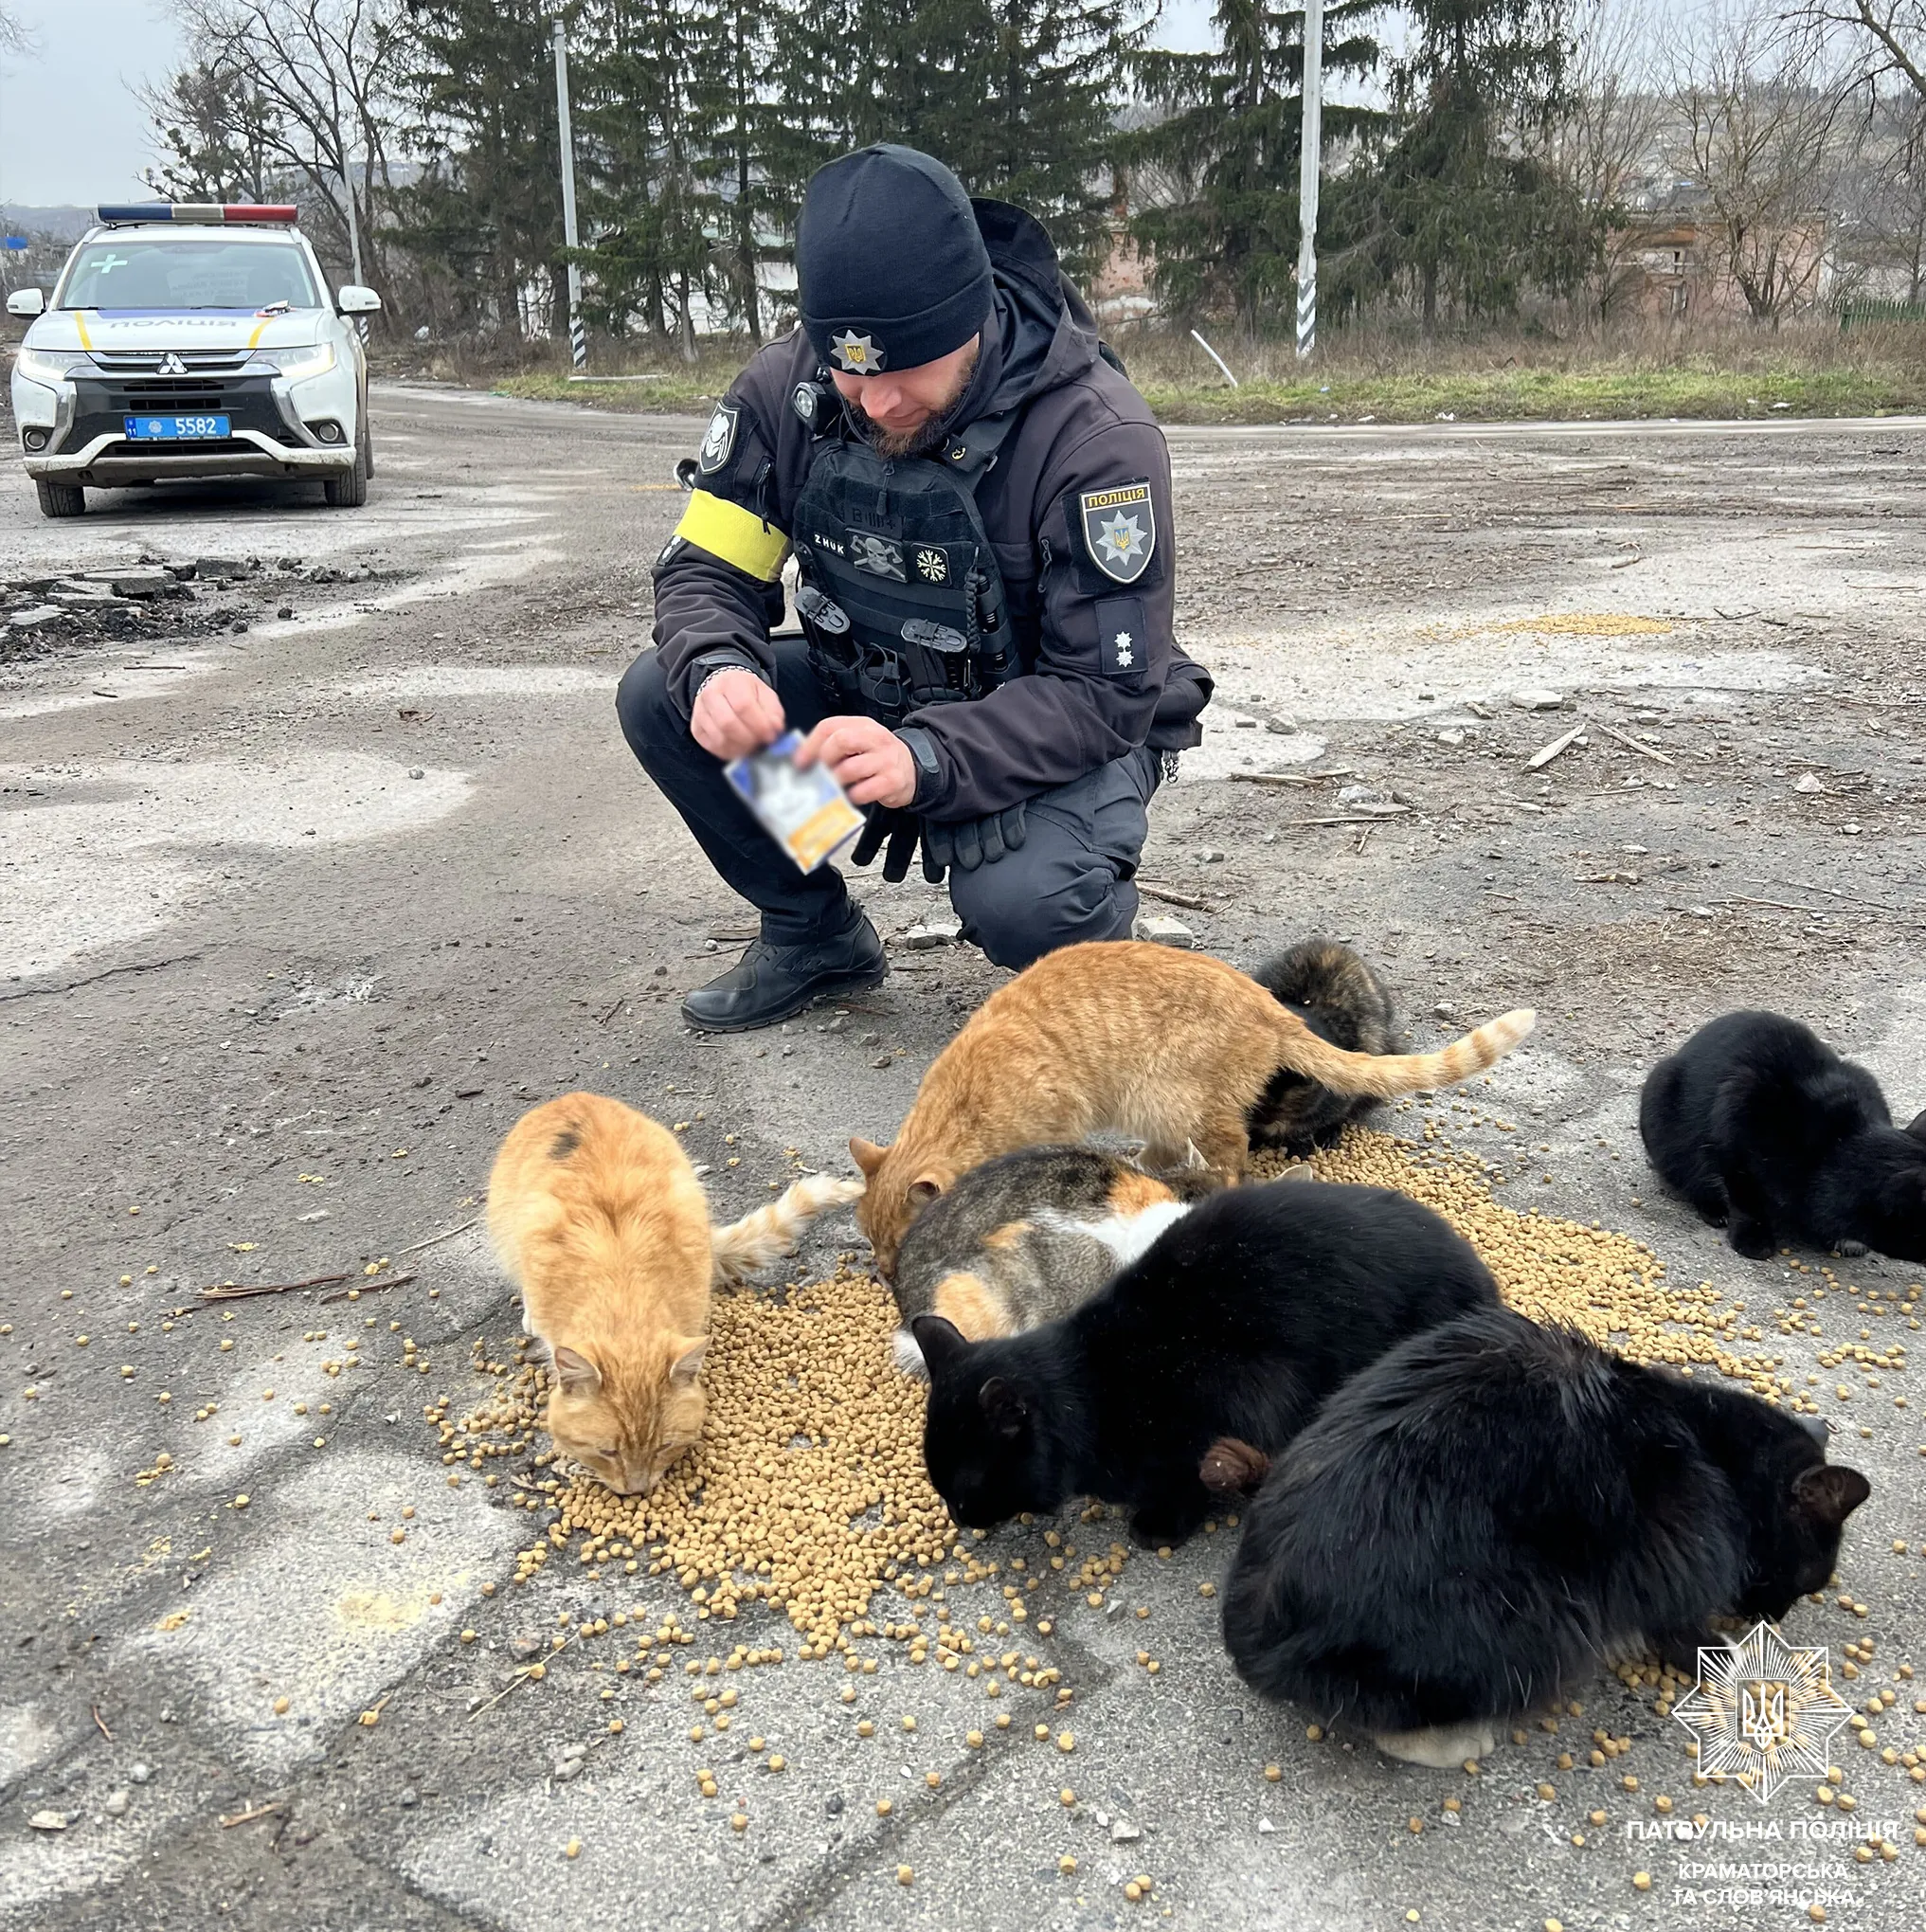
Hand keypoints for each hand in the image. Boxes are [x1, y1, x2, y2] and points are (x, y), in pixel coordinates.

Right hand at [691, 668, 784, 759]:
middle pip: (727, 723)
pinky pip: (713, 747)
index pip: (743, 706)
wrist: (723, 686)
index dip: (759, 725)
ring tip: (753, 747)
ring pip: (719, 738)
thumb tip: (774, 731)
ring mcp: (700, 712)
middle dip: (748, 739)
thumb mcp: (765, 695)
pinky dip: (730, 753)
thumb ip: (773, 713)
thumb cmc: (747, 692)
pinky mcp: (696, 728)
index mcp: (731, 682)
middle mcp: (710, 695)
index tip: (770, 736)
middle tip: (761, 744)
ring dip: (740, 749)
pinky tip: (741, 749)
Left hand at [795, 714, 915, 808]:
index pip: (830, 727)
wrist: (913, 769)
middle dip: (825, 759)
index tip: (799, 762)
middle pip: (841, 740)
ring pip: (851, 768)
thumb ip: (834, 745)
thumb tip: (802, 759)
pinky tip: (852, 795)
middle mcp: (875, 738)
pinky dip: (854, 795)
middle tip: (820, 773)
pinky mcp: (893, 780)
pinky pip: (866, 790)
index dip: (810, 745)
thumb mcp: (859, 743)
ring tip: (835, 786)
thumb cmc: (879, 757)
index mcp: (862, 725)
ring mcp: (886, 759)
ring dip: (837, 780)